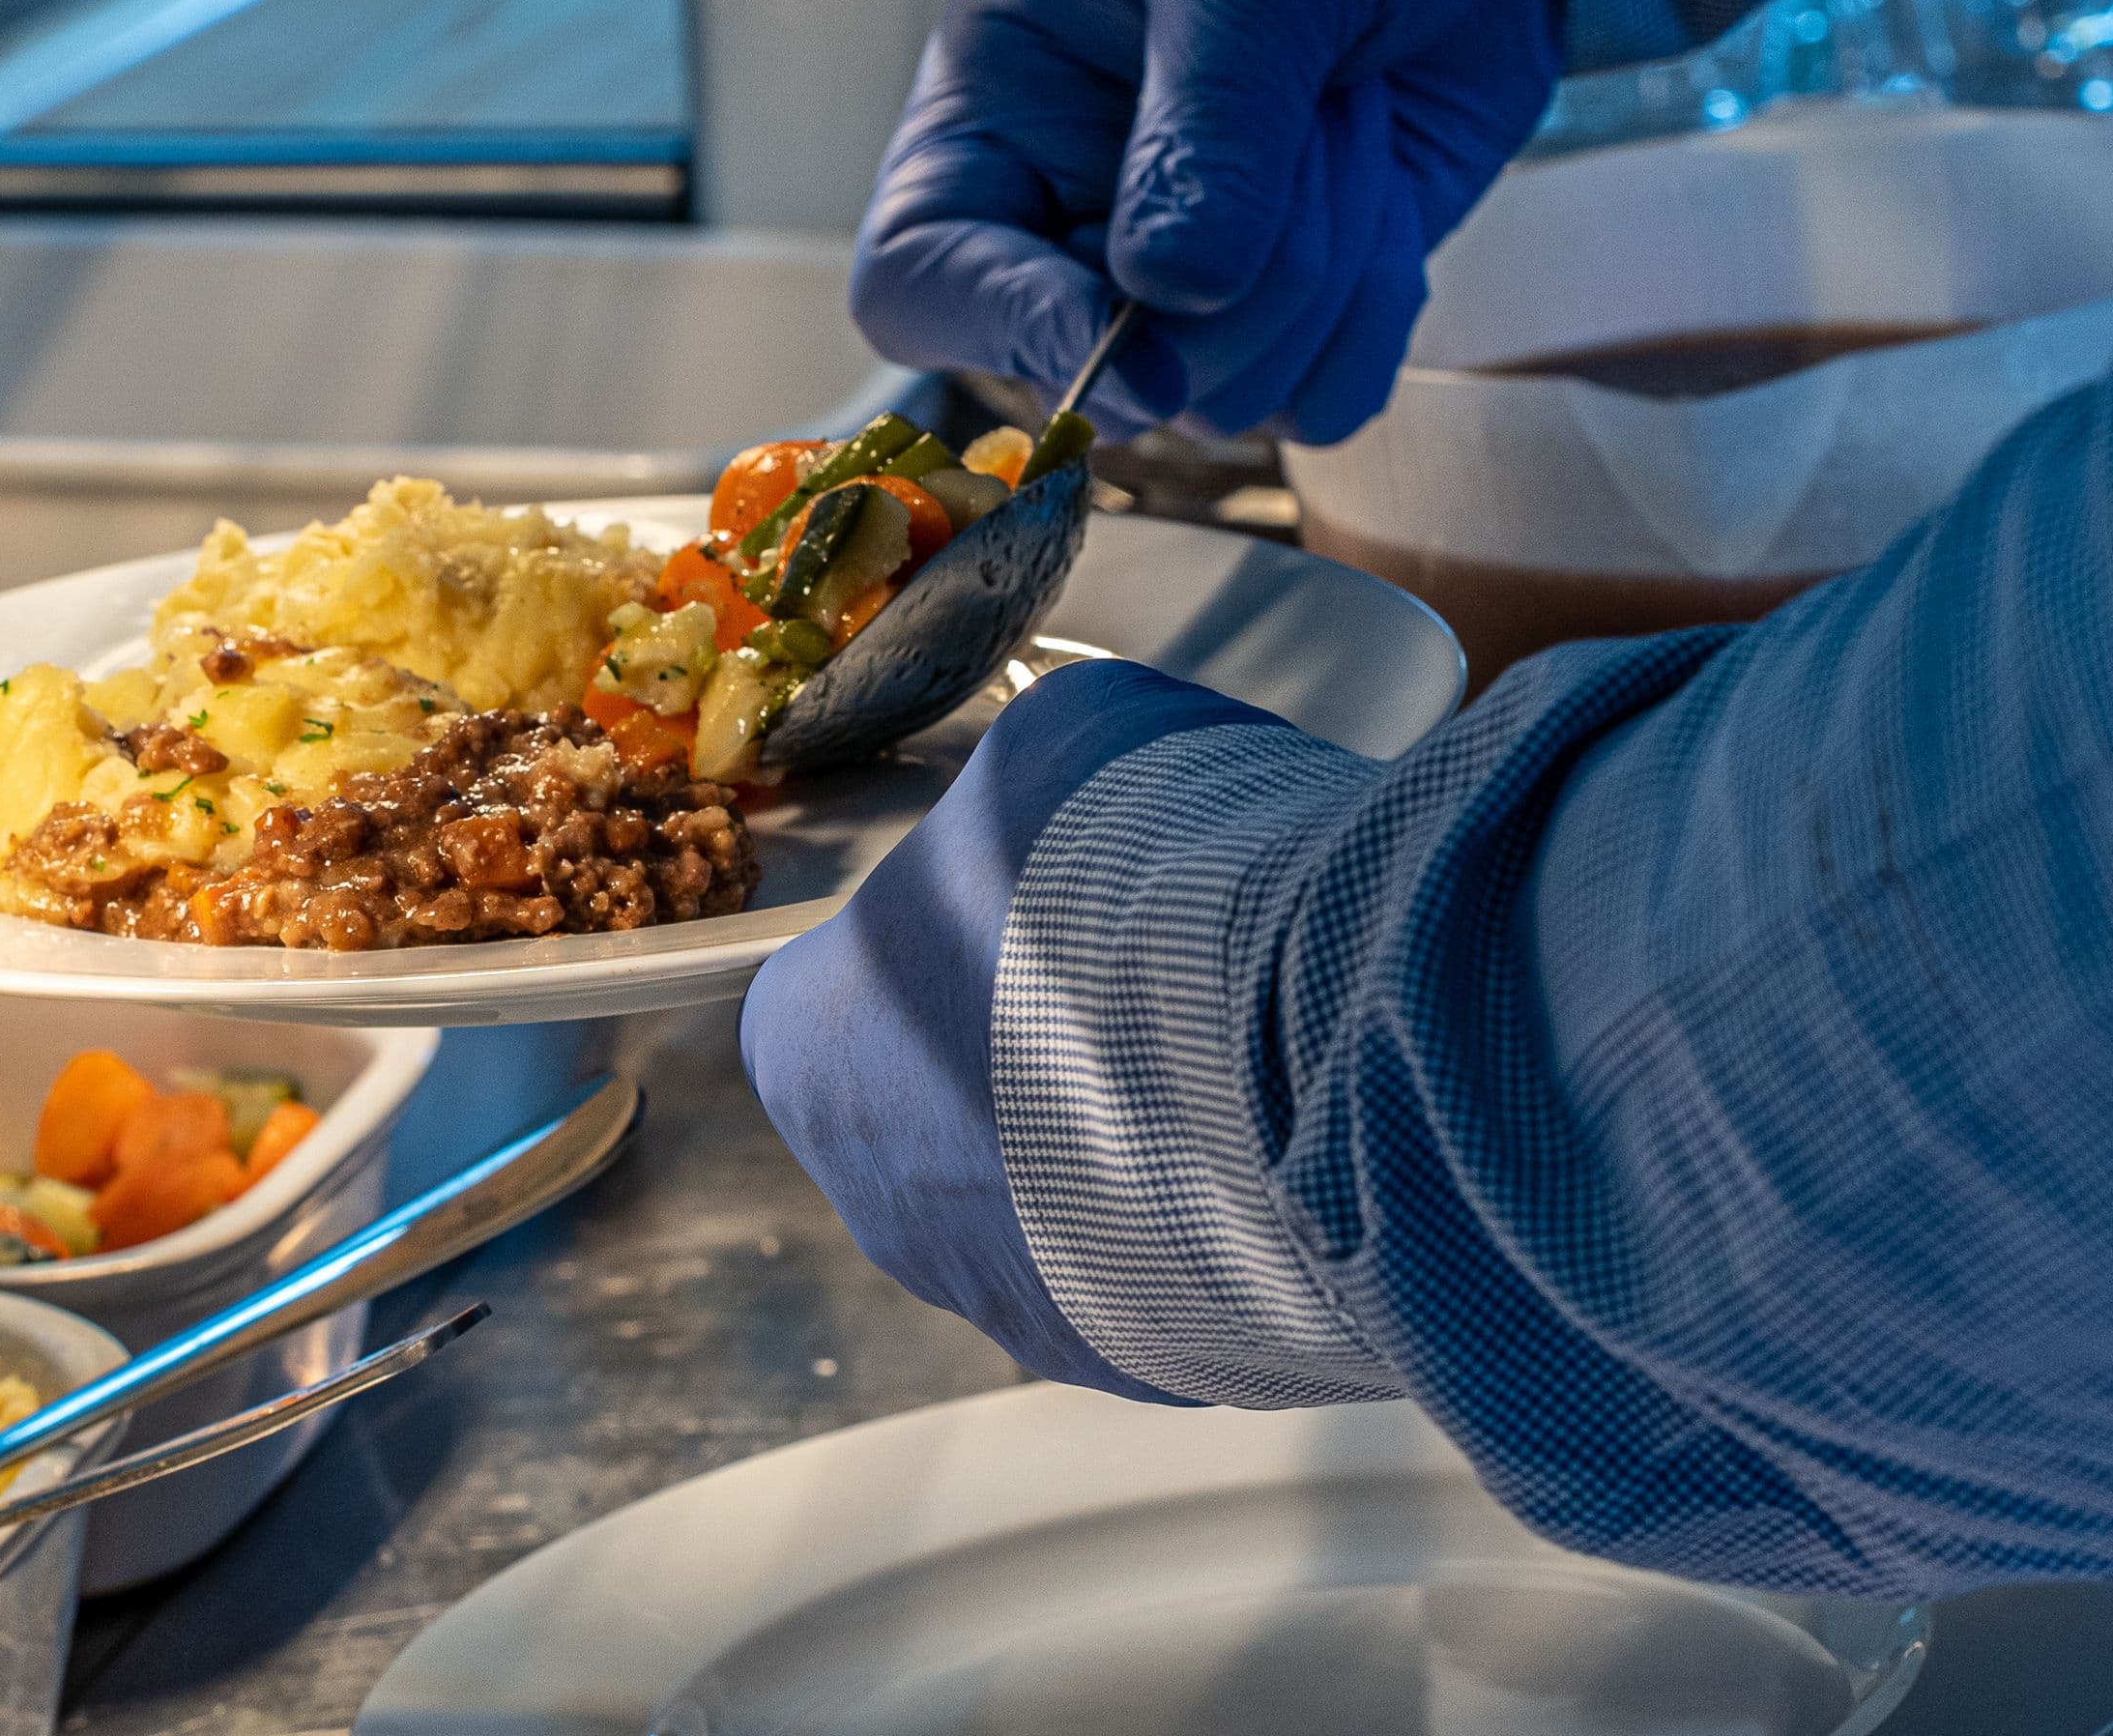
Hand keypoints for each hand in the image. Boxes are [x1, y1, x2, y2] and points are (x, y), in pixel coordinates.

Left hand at [739, 659, 1268, 1389]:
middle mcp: (880, 1204)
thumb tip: (1052, 801)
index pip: (830, 996)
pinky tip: (1289, 1136)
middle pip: (943, 1107)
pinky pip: (1174, 1268)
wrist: (1305, 1048)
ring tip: (1240, 1050)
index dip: (936, 935)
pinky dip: (1221, 1210)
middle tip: (1147, 970)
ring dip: (1135, 1132)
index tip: (1027, 905)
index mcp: (807, 1051)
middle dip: (1036, 1044)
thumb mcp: (1056, 747)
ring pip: (1064, 1203)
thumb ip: (1018, 788)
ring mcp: (1013, 1302)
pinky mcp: (1149, 1366)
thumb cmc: (1135, 876)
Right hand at [851, 0, 1562, 443]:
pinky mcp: (1296, 306)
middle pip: (1097, 373)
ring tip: (1346, 120)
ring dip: (1325, 274)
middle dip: (1237, 281)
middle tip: (1313, 123)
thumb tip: (1174, 299)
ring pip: (1225, 397)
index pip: (918, 285)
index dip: (1011, 328)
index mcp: (998, 109)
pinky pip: (1321, 399)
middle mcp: (1072, 212)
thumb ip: (1204, 132)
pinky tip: (1384, 192)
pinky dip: (1376, 314)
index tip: (1141, 318)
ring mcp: (1186, 276)